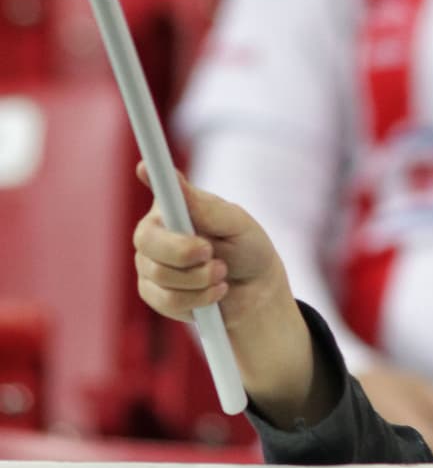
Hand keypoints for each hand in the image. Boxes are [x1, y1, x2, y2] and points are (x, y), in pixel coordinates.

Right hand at [133, 163, 323, 423]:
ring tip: (222, 274)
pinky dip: (197, 299)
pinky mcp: (152, 293)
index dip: (149, 178)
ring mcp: (149, 263)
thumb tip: (174, 179)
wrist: (254, 293)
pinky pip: (167, 301)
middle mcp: (155, 232)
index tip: (143, 167)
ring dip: (200, 280)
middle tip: (212, 255)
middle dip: (184, 253)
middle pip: (148, 240)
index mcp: (174, 206)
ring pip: (159, 275)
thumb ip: (206, 208)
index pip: (156, 190)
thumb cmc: (247, 249)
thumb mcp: (237, 224)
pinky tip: (213, 293)